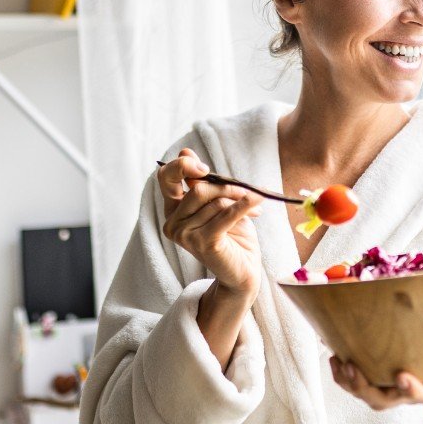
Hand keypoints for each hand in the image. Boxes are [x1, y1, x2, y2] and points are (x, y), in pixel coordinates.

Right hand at [158, 148, 263, 296]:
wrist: (242, 272)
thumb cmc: (232, 236)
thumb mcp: (216, 204)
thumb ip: (203, 183)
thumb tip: (185, 151)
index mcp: (172, 211)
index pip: (165, 178)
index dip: (182, 166)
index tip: (205, 167)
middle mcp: (172, 223)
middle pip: (198, 190)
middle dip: (226, 186)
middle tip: (247, 190)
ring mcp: (185, 235)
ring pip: (214, 202)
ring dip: (240, 200)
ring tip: (255, 207)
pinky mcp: (202, 243)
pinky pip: (226, 215)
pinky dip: (244, 206)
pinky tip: (257, 203)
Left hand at [330, 309, 422, 409]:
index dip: (412, 390)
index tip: (401, 375)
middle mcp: (410, 390)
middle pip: (383, 401)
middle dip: (366, 389)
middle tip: (352, 368)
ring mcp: (391, 387)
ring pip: (366, 395)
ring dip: (348, 383)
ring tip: (338, 362)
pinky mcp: (378, 378)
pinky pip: (356, 383)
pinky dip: (342, 374)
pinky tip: (333, 353)